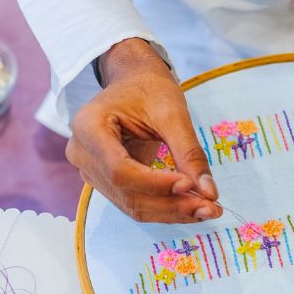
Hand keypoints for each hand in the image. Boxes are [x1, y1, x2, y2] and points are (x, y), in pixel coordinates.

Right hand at [66, 38, 221, 222]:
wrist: (133, 82)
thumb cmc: (148, 89)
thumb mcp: (172, 113)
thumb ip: (189, 153)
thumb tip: (210, 193)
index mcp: (89, 127)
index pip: (120, 170)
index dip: (156, 184)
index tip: (191, 185)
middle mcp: (82, 154)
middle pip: (126, 193)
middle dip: (170, 204)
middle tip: (211, 207)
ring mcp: (90, 171)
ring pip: (131, 204)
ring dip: (170, 211)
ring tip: (207, 209)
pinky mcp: (104, 182)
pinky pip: (133, 202)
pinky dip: (164, 207)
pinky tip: (191, 206)